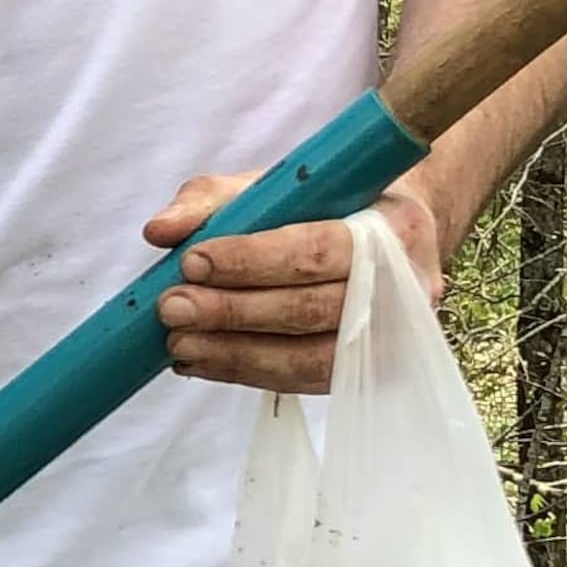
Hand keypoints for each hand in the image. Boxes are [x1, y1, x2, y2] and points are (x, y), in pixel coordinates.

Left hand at [143, 170, 448, 393]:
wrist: (391, 239)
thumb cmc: (328, 206)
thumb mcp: (276, 185)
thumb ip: (213, 200)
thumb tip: (159, 231)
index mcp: (393, 226)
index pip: (318, 250)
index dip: (253, 261)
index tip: (192, 261)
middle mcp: (407, 288)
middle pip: (312, 309)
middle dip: (233, 312)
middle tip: (171, 309)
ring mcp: (394, 339)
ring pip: (309, 358)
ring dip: (235, 354)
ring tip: (178, 344)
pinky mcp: (373, 374)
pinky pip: (305, 381)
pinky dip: (246, 373)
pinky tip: (201, 363)